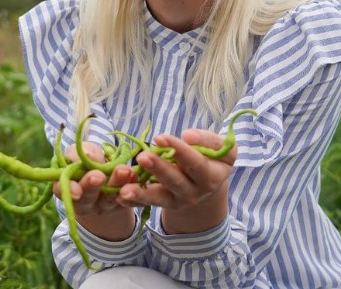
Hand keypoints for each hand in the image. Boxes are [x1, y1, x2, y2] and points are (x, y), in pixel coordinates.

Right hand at [53, 141, 136, 240]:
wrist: (111, 169)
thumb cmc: (91, 158)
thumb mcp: (83, 151)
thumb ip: (79, 153)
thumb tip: (89, 155)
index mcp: (69, 187)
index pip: (64, 191)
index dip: (69, 191)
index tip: (76, 191)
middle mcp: (85, 201)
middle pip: (87, 198)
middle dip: (92, 186)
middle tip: (98, 176)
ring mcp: (105, 205)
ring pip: (109, 198)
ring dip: (116, 184)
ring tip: (123, 170)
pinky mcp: (123, 204)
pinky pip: (128, 198)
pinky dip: (132, 187)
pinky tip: (135, 176)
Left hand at [116, 129, 235, 234]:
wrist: (208, 182)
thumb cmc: (212, 158)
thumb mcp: (222, 148)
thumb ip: (208, 140)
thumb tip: (188, 135)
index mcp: (211, 177)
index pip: (195, 163)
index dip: (179, 150)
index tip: (160, 137)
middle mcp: (194, 193)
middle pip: (175, 181)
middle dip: (158, 169)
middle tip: (142, 157)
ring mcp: (177, 201)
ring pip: (158, 198)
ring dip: (141, 194)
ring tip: (124, 190)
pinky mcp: (163, 204)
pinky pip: (146, 204)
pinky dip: (132, 201)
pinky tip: (119, 196)